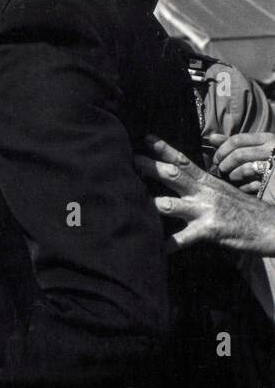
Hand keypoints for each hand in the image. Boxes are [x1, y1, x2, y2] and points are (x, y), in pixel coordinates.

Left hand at [134, 135, 274, 254]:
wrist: (273, 227)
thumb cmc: (246, 211)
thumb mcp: (225, 191)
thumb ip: (203, 184)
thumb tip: (183, 178)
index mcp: (208, 182)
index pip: (183, 161)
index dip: (164, 149)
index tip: (146, 138)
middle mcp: (204, 193)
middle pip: (172, 176)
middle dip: (149, 167)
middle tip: (129, 160)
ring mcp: (205, 211)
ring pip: (170, 205)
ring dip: (149, 204)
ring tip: (127, 205)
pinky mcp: (209, 231)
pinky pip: (182, 238)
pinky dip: (167, 244)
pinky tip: (154, 249)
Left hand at [212, 131, 274, 193]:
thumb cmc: (268, 159)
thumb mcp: (255, 147)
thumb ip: (234, 143)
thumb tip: (212, 137)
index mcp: (268, 139)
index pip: (237, 140)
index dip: (221, 150)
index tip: (216, 159)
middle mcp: (273, 150)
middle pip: (239, 155)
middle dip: (224, 164)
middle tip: (221, 170)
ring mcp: (274, 166)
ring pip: (245, 169)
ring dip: (233, 175)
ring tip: (231, 178)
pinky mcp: (273, 181)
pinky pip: (253, 185)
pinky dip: (243, 187)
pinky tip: (242, 187)